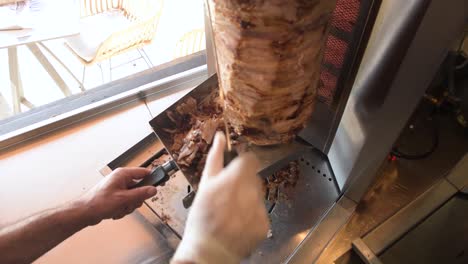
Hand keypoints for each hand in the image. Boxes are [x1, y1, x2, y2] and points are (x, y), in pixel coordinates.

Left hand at [78, 168, 157, 225]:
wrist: (84, 212)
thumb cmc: (98, 202)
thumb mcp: (123, 199)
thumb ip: (140, 194)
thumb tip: (153, 190)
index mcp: (122, 174)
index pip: (143, 172)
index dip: (152, 178)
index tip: (160, 183)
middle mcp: (120, 179)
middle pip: (139, 188)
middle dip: (135, 200)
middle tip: (128, 204)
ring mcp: (118, 188)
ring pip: (133, 197)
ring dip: (128, 206)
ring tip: (119, 209)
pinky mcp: (115, 196)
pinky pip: (126, 203)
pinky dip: (122, 209)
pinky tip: (114, 212)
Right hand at [172, 132, 269, 263]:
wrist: (208, 252)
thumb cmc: (202, 219)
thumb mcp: (204, 185)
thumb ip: (215, 158)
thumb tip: (221, 136)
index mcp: (234, 180)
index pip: (250, 160)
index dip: (242, 163)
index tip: (235, 170)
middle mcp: (249, 193)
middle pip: (254, 177)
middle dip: (243, 181)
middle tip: (229, 194)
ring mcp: (259, 210)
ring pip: (258, 193)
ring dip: (248, 197)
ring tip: (232, 209)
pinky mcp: (264, 224)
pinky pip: (261, 210)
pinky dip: (252, 214)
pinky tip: (238, 220)